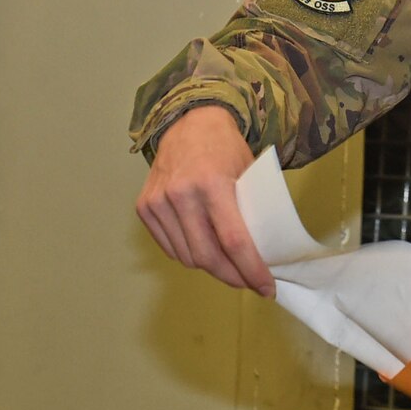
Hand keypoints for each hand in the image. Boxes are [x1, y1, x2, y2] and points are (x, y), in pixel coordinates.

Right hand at [135, 106, 274, 296]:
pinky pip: (169, 247)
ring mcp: (158, 201)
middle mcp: (181, 193)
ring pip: (186, 257)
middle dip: (232, 276)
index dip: (251, 270)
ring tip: (229, 266)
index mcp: (213, 183)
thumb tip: (262, 257)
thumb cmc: (226, 149)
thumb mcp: (248, 174)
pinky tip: (204, 249)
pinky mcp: (144, 207)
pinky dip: (188, 255)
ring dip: (210, 268)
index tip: (266, 287)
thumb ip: (249, 212)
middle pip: (207, 256)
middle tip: (249, 282)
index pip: (233, 241)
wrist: (190, 122)